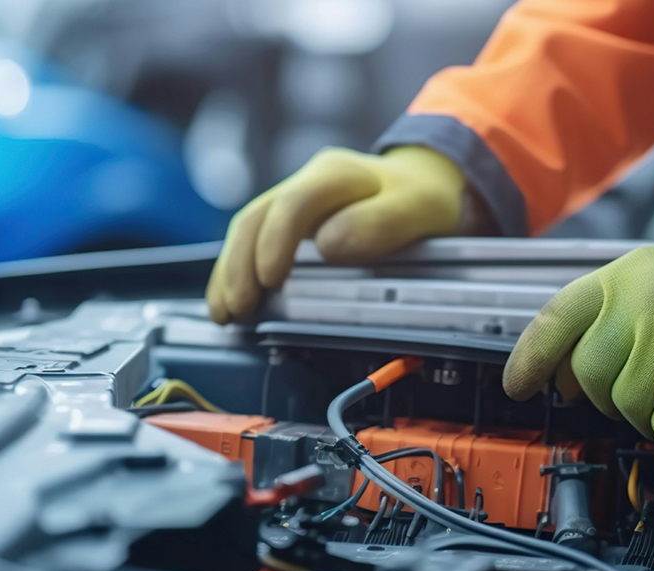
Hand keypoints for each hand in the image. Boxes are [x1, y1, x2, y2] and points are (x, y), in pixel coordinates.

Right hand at [207, 146, 469, 322]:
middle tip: (239, 308)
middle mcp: (307, 182)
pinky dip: (237, 273)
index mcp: (336, 174)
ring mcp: (294, 201)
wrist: (429, 183)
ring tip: (224, 313)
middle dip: (240, 264)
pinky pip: (253, 242)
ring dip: (230, 272)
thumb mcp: (419, 208)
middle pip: (257, 217)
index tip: (271, 280)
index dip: (275, 241)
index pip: (293, 203)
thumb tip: (328, 246)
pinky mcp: (291, 223)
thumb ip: (380, 224)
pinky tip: (228, 302)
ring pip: (247, 230)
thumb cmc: (425, 199)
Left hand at [502, 242, 653, 473]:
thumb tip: (569, 372)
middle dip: (607, 398)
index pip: (556, 318)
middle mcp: (642, 301)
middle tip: (639, 396)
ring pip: (628, 406)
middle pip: (590, 375)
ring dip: (648, 419)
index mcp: (626, 275)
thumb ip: (615, 312)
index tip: (519, 387)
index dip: (531, 359)